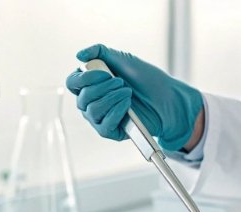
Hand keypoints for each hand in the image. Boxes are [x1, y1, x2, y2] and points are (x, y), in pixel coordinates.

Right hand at [65, 44, 203, 151]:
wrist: (167, 97)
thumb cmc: (145, 79)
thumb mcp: (122, 59)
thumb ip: (99, 52)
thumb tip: (79, 55)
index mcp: (90, 84)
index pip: (73, 82)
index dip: (84, 77)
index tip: (105, 73)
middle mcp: (91, 102)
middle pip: (82, 97)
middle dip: (103, 87)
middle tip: (122, 83)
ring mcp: (99, 118)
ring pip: (92, 111)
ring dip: (111, 98)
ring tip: (128, 93)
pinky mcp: (110, 132)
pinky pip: (103, 126)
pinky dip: (115, 112)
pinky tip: (127, 106)